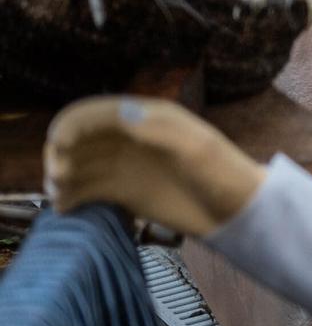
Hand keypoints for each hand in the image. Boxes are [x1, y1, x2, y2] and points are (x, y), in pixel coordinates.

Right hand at [44, 97, 266, 238]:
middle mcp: (129, 138)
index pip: (96, 113)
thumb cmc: (224, 174)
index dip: (72, 125)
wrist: (238, 212)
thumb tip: (122, 115)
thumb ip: (160, 132)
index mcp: (146, 117)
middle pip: (80, 138)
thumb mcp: (197, 149)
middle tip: (60, 178)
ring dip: (61, 176)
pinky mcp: (123, 192)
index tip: (61, 146)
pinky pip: (87, 190)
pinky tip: (65, 208)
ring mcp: (124, 166)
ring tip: (60, 195)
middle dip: (61, 153)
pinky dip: (71, 196)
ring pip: (78, 165)